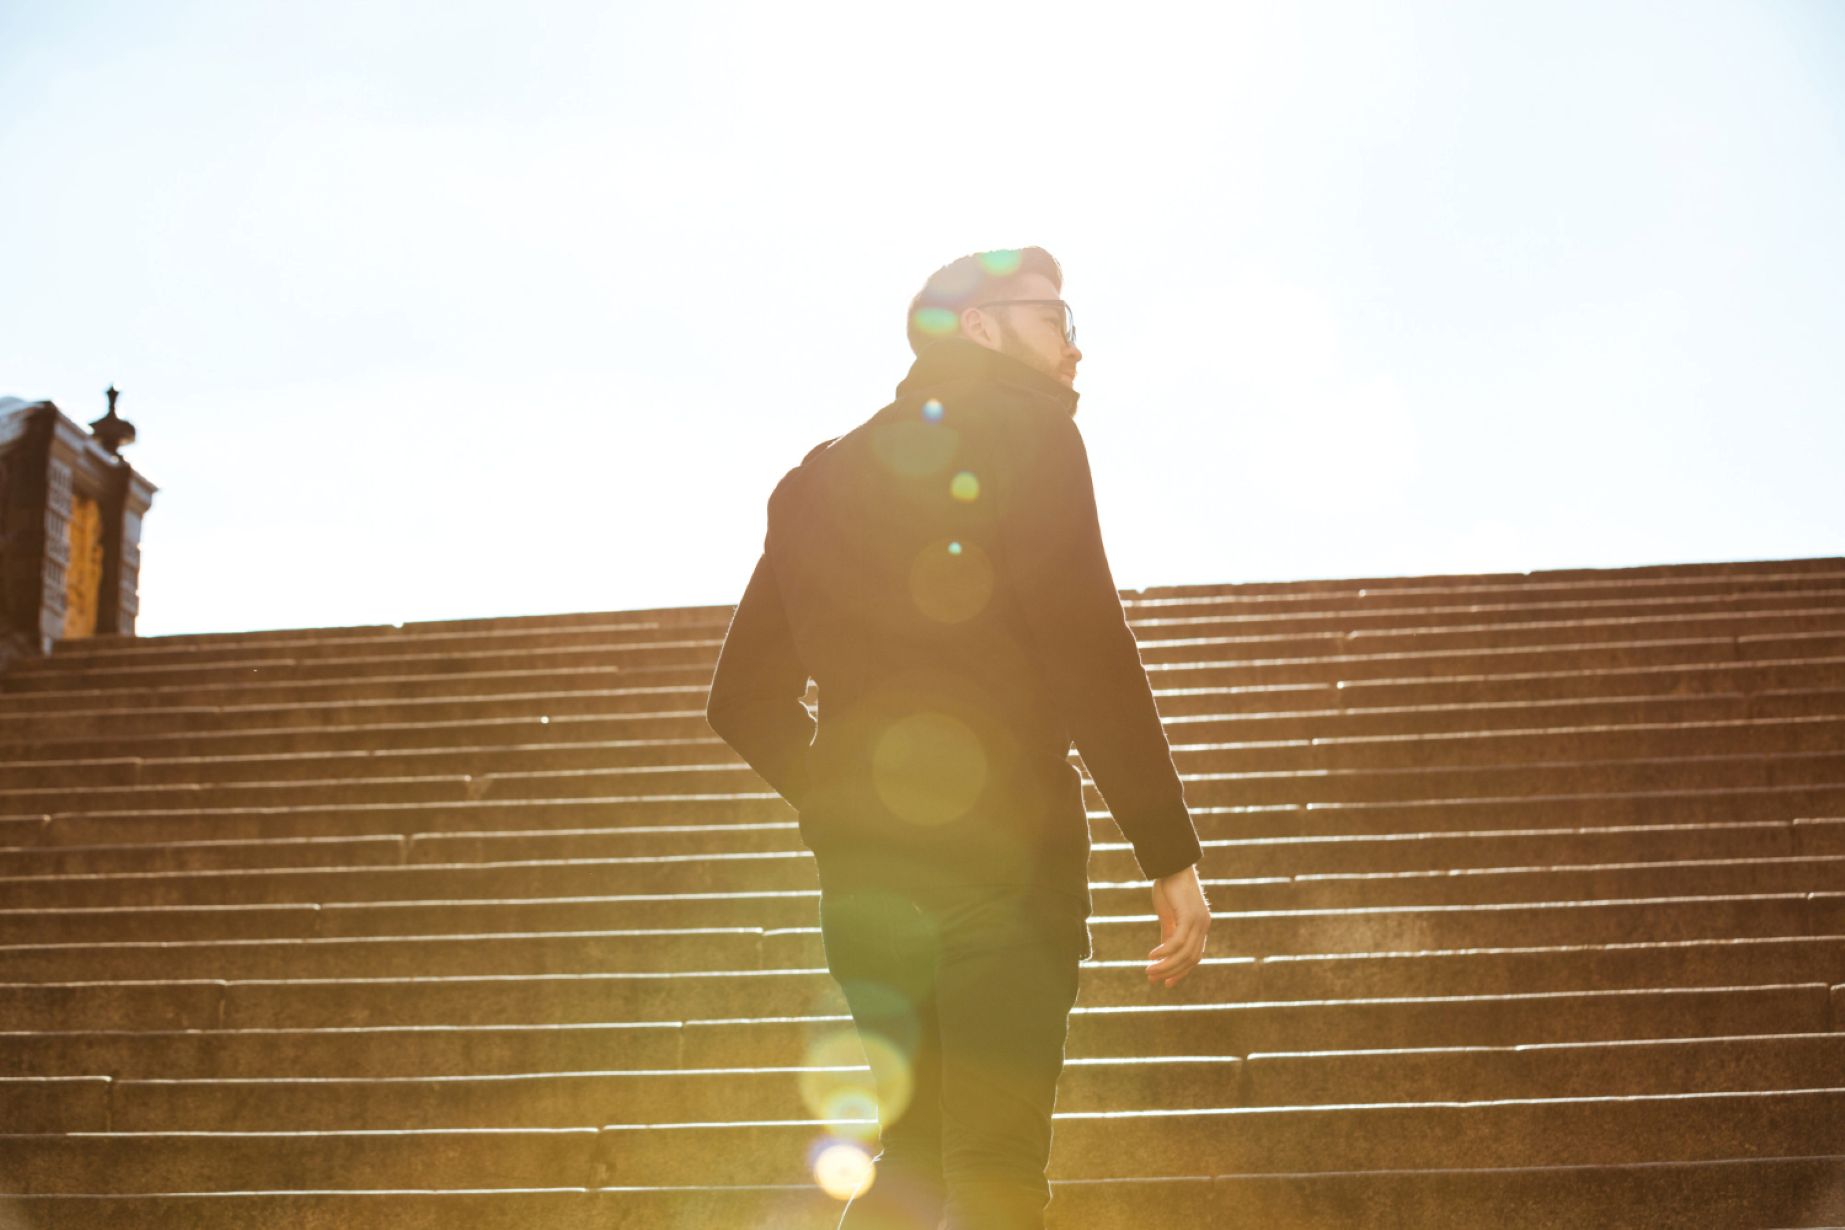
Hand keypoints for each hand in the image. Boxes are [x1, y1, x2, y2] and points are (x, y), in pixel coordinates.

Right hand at [1147, 863, 1209, 988]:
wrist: (1171, 864)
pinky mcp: (1188, 916)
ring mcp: (1198, 922)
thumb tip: (1161, 954)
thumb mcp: (1168, 914)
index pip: (1194, 956)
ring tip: (1148, 970)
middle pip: (1190, 959)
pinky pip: (1178, 941)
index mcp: (1200, 926)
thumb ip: (1168, 933)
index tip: (1166, 983)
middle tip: (1153, 978)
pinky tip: (1152, 955)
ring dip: (1166, 965)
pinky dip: (1165, 951)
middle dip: (1171, 971)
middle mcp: (1203, 926)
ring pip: (1184, 954)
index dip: (1181, 972)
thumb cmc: (1169, 886)